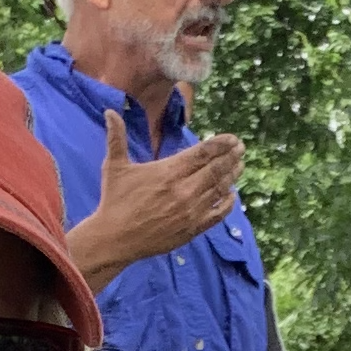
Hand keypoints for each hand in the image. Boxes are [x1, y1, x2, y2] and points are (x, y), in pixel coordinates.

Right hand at [68, 111, 244, 288]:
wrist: (115, 239)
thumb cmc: (114, 201)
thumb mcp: (115, 166)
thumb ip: (116, 138)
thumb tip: (109, 111)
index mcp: (169, 171)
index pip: (203, 153)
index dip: (221, 143)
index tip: (233, 138)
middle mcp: (184, 190)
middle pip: (216, 169)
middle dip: (231, 156)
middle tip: (241, 148)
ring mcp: (191, 211)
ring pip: (219, 189)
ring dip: (232, 176)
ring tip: (240, 165)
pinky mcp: (192, 229)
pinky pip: (218, 214)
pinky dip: (228, 203)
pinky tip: (232, 195)